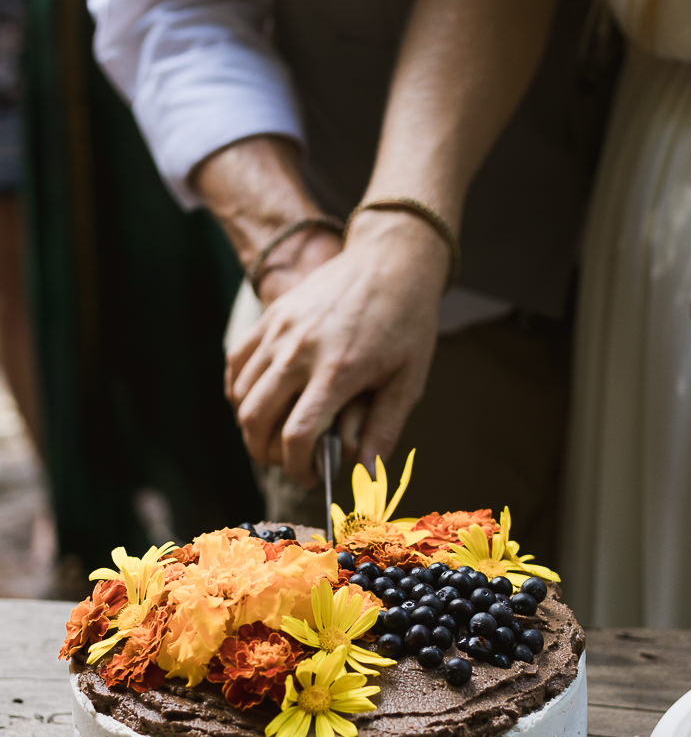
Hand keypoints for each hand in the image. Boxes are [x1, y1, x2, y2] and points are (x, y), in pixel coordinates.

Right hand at [225, 211, 449, 484]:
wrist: (392, 259)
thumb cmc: (407, 321)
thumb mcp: (407, 380)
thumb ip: (384, 429)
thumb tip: (366, 474)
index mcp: (337, 371)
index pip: (296, 435)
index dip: (296, 467)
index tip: (310, 477)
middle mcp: (300, 351)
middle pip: (256, 419)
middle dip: (266, 453)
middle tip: (287, 461)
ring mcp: (280, 330)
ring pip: (241, 394)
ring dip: (251, 425)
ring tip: (274, 437)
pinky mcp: (272, 315)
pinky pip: (237, 361)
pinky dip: (239, 390)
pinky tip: (258, 403)